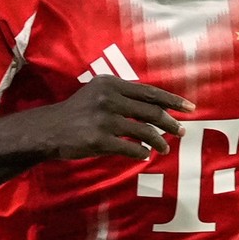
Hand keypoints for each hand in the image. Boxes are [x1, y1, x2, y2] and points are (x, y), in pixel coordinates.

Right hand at [40, 75, 194, 160]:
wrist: (48, 129)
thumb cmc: (77, 113)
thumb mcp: (98, 94)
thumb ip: (123, 97)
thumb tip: (156, 109)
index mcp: (111, 84)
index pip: (149, 92)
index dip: (172, 100)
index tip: (190, 107)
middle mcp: (109, 98)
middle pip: (151, 111)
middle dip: (170, 123)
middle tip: (181, 131)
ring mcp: (104, 119)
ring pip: (144, 131)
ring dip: (158, 141)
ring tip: (165, 148)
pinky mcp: (99, 139)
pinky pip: (130, 148)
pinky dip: (141, 153)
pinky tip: (144, 155)